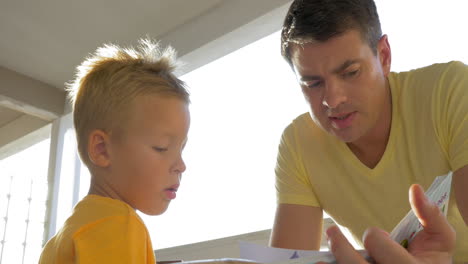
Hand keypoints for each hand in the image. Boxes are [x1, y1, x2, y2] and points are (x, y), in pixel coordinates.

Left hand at [321, 184, 455, 263]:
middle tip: (332, 232)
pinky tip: (323, 263)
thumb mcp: (441, 238)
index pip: (381, 248)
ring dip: (334, 259)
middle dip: (341, 248)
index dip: (375, 237)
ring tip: (326, 245)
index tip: (376, 234)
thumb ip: (431, 215)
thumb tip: (415, 189)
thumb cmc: (432, 258)